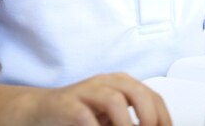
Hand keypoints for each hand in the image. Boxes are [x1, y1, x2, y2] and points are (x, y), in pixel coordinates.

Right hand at [23, 73, 170, 125]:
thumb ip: (131, 122)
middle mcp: (106, 83)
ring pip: (114, 99)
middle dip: (149, 116)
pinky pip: (85, 116)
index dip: (163, 117)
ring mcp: (86, 91)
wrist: (41, 110)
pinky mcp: (67, 105)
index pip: (152, 96)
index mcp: (122, 85)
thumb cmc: (79, 115)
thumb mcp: (111, 117)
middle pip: (137, 92)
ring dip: (125, 123)